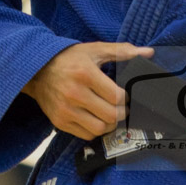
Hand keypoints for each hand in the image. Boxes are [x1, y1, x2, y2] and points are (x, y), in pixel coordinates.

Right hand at [21, 42, 153, 140]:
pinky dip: (96, 130)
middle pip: (111, 116)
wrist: (37, 70)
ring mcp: (66, 110)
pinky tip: (96, 119)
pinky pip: (86, 135)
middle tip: (122, 107)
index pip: (117, 97)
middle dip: (122, 113)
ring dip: (110, 124)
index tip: (125, 95)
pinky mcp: (60, 121)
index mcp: (85, 74)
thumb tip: (148, 53)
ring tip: (111, 114)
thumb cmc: (69, 58)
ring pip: (100, 129)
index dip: (126, 98)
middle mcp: (74, 93)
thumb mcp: (94, 49)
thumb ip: (122, 51)